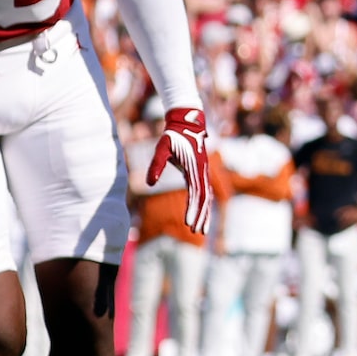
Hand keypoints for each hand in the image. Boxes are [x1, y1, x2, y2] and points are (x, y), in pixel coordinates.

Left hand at [148, 106, 214, 234]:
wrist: (187, 122)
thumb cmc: (172, 135)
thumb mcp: (162, 148)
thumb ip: (156, 165)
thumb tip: (149, 183)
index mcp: (194, 168)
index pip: (196, 194)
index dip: (193, 210)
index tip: (188, 224)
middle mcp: (202, 172)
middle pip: (205, 199)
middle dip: (201, 216)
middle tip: (197, 233)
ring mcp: (204, 172)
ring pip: (207, 197)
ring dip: (204, 213)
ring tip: (201, 230)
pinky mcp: (201, 172)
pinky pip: (205, 192)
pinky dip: (204, 205)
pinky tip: (201, 214)